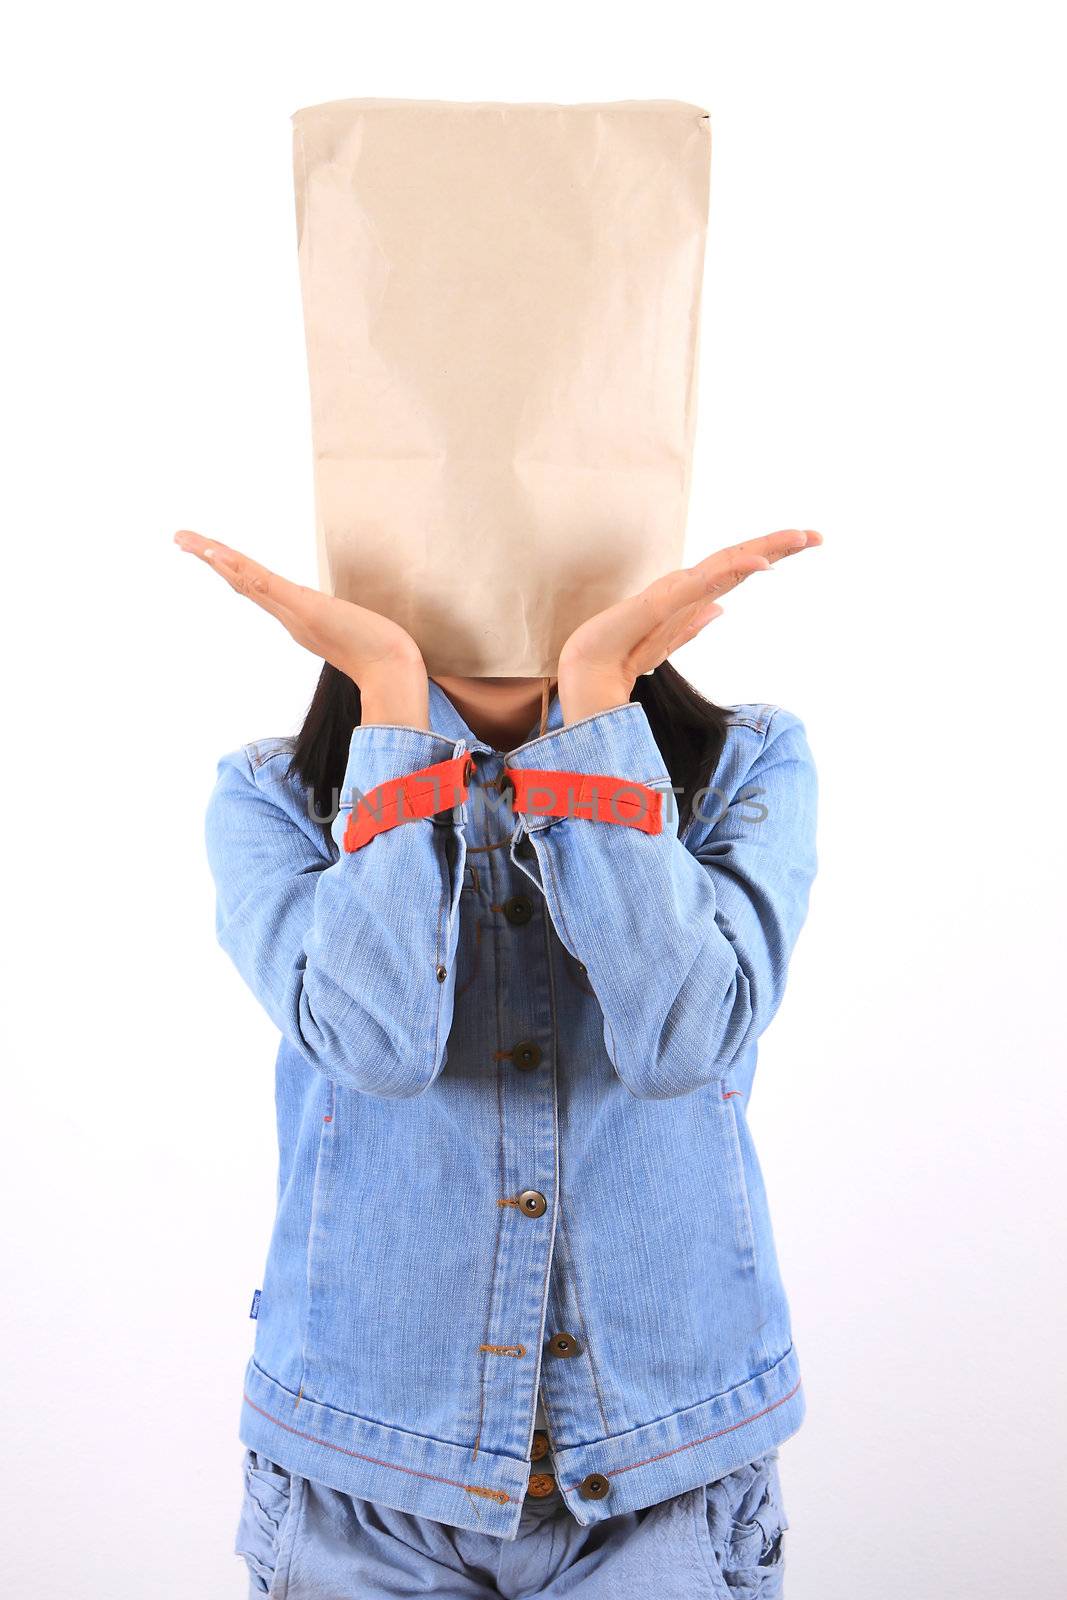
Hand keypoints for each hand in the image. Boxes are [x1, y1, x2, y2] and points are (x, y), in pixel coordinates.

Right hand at [173, 530, 429, 725]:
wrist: (391, 669)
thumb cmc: (378, 651)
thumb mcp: (352, 626)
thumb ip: (342, 621)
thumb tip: (335, 615)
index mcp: (294, 615)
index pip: (255, 586)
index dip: (229, 568)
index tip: (206, 551)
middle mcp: (288, 614)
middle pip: (241, 580)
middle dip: (210, 558)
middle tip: (180, 538)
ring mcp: (292, 612)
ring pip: (247, 581)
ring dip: (216, 559)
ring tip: (188, 541)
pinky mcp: (303, 608)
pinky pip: (264, 585)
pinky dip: (239, 569)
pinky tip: (218, 555)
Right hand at [556, 528, 823, 723]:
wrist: (592, 673)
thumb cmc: (621, 653)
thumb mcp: (669, 642)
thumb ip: (694, 625)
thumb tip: (722, 609)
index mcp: (692, 596)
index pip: (738, 569)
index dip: (770, 555)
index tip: (804, 545)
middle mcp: (687, 587)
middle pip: (739, 559)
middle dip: (778, 545)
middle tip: (815, 535)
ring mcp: (676, 591)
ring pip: (727, 563)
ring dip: (764, 549)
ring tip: (798, 538)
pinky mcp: (663, 602)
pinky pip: (704, 582)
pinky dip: (733, 570)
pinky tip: (761, 565)